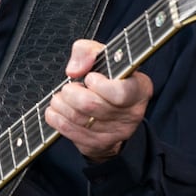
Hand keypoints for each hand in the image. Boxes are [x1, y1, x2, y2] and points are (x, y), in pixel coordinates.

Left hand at [44, 38, 150, 160]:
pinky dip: (57, 119)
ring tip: (60, 97)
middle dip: (71, 93)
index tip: (90, 78)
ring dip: (61, 105)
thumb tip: (74, 70)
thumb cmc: (110, 80)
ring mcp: (116, 132)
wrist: (113, 111)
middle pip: (92, 106)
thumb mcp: (103, 57)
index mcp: (139, 88)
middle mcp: (132, 113)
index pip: (120, 93)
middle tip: (68, 88)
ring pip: (79, 119)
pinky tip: (55, 110)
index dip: (99, 85)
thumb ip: (87, 51)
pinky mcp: (100, 144)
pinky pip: (72, 132)